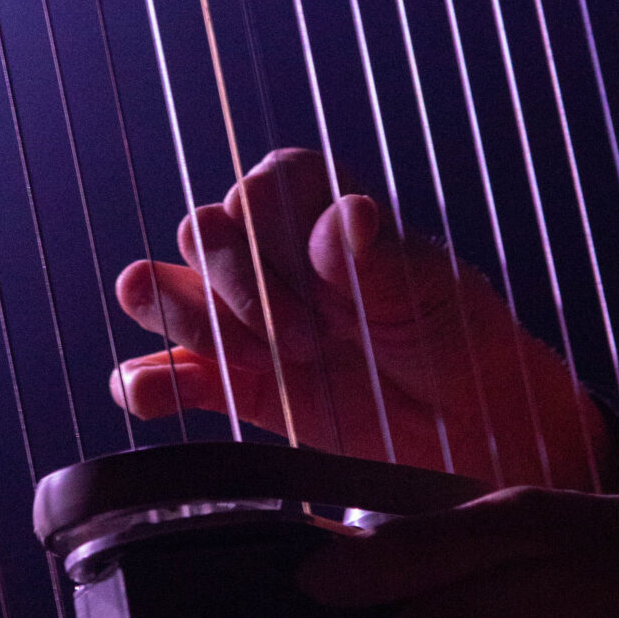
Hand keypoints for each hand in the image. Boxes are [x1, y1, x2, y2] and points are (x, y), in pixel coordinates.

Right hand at [111, 149, 605, 488]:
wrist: (471, 431)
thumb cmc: (463, 340)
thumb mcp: (435, 294)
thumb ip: (379, 261)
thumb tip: (347, 215)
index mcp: (323, 212)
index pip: (264, 185)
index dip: (274, 226)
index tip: (320, 282)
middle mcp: (274, 256)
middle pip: (206, 233)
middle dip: (240, 283)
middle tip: (306, 341)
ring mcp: (244, 320)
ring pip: (167, 290)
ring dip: (186, 319)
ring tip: (249, 360)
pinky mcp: (229, 385)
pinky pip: (161, 373)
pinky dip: (147, 381)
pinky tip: (156, 393)